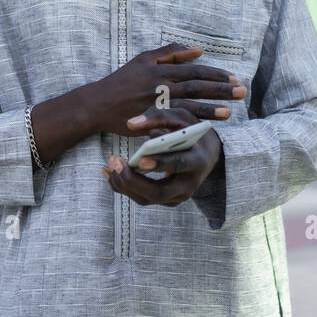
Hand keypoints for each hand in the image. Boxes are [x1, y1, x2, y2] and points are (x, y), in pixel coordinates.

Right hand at [87, 44, 246, 136]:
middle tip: (241, 92)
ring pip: (187, 105)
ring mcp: (155, 103)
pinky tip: (203, 128)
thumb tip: (198, 50)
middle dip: (220, 89)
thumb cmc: (122, 80)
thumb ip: (171, 52)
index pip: (195, 70)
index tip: (234, 78)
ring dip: (209, 109)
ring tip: (229, 112)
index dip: (216, 74)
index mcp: (162, 69)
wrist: (97, 104)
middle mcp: (160, 85)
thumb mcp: (144, 59)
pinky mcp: (149, 120)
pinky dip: (188, 125)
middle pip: (196, 86)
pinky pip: (172, 122)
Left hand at [102, 107, 223, 206]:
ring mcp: (178, 195)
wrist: (207, 152)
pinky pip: (142, 198)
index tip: (140, 160)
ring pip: (147, 199)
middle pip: (159, 192)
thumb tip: (131, 123)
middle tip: (115, 163)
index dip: (160, 163)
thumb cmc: (191, 130)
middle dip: (133, 181)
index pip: (179, 165)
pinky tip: (109, 173)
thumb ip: (158, 116)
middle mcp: (189, 184)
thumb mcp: (181, 116)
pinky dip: (123, 187)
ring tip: (109, 165)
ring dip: (124, 184)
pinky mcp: (166, 199)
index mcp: (197, 160)